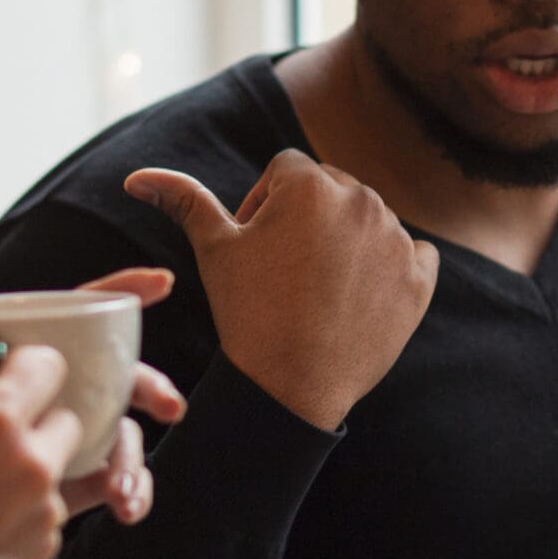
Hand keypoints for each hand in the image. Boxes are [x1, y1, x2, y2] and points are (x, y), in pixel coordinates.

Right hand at [0, 327, 84, 558]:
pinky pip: (50, 508)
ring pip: (58, 464)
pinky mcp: (49, 544)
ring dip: (29, 467)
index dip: (23, 370)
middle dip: (34, 420)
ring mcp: (46, 507)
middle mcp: (33, 461)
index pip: (48, 363)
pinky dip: (25, 508)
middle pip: (65, 415)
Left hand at [56, 265, 188, 524]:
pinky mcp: (74, 483)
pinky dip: (129, 489)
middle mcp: (51, 395)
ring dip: (132, 457)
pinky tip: (125, 507)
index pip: (74, 316)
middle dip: (148, 388)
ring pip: (119, 433)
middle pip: (114, 376)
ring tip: (123, 492)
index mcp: (21, 363)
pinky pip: (115, 479)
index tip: (161, 283)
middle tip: (171, 408)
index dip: (118, 291)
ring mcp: (66, 439)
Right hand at [126, 151, 437, 430]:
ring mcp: (396, 239)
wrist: (291, 386)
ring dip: (347, 241)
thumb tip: (137, 178)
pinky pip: (414, 254)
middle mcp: (361, 200)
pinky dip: (392, 268)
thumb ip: (184, 200)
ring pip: (368, 220)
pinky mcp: (420, 277)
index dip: (265, 205)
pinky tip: (361, 294)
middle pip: (331, 190)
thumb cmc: (247, 312)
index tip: (256, 246)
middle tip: (286, 271)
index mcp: (310, 184)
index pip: (287, 171)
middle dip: (308, 218)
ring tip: (318, 288)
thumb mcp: (213, 250)